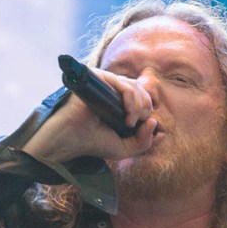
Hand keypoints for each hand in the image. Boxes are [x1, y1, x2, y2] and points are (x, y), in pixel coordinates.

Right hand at [22, 68, 156, 163]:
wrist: (71, 140)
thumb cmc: (94, 143)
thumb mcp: (125, 149)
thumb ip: (144, 142)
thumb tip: (155, 124)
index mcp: (120, 102)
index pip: (144, 98)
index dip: (148, 112)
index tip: (141, 129)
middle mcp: (114, 90)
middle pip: (142, 91)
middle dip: (145, 109)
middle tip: (134, 125)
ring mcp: (106, 83)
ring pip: (134, 87)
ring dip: (138, 106)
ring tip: (129, 122)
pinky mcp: (98, 78)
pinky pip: (121, 82)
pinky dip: (130, 98)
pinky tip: (127, 114)